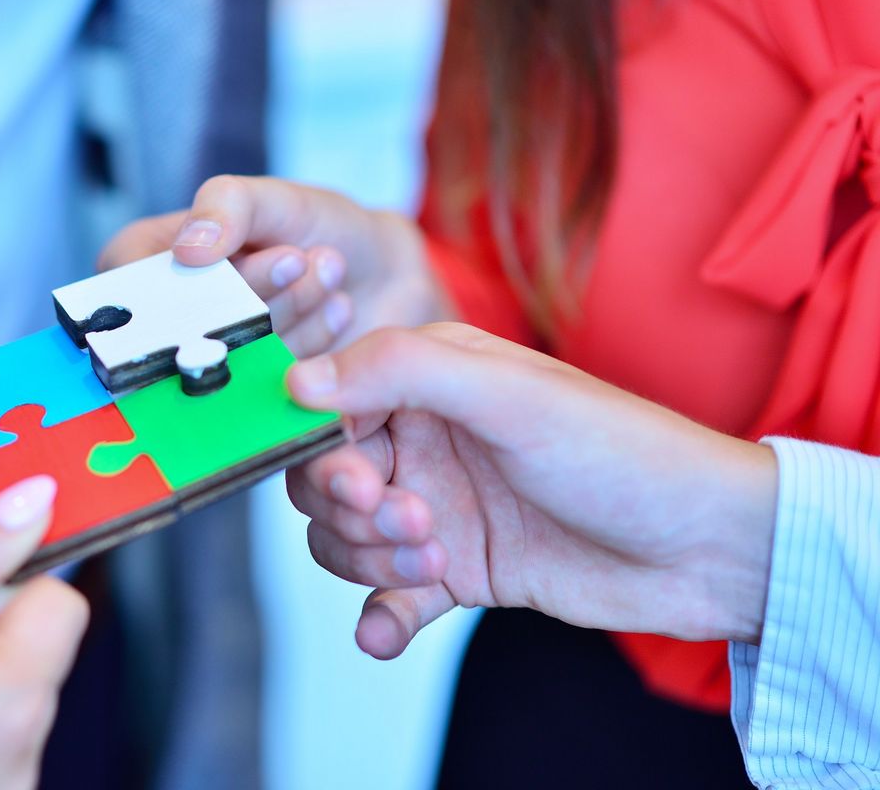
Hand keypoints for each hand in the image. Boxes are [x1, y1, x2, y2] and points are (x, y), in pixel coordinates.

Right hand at [100, 175, 452, 356]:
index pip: (138, 295)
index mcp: (142, 267)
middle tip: (296, 259)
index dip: (186, 290)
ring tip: (327, 270)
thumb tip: (187, 251)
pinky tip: (338, 308)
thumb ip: (228, 207)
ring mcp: (211, 369)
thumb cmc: (313, 224)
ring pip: (233, 362)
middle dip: (250, 297)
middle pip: (187, 333)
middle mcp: (166, 325)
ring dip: (287, 314)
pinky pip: (271, 387)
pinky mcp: (254, 401)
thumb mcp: (271, 198)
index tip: (240, 272)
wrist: (381, 269)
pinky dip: (310, 346)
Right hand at [285, 323, 777, 658]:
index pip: (330, 406)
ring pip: (348, 539)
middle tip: (415, 521)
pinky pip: (388, 597)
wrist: (703, 547)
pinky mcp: (460, 569)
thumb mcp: (509, 395)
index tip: (355, 482)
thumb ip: (399, 371)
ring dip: (373, 560)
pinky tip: (387, 630)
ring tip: (437, 562)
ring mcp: (440, 507)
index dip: (324, 449)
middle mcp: (427, 440)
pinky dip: (379, 617)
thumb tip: (297, 379)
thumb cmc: (620, 454)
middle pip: (327, 479)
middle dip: (354, 510)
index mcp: (432, 380)